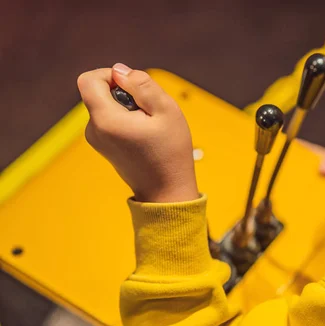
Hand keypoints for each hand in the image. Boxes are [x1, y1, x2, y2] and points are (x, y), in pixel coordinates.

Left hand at [77, 63, 198, 202]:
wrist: (167, 192)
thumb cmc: (170, 153)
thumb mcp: (167, 111)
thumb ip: (143, 85)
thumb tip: (120, 70)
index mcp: (106, 120)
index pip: (89, 80)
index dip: (109, 75)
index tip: (132, 86)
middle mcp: (94, 130)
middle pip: (99, 93)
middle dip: (124, 93)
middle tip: (149, 112)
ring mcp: (97, 140)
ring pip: (106, 106)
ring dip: (127, 107)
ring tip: (149, 126)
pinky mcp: (104, 146)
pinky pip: (109, 120)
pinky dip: (126, 120)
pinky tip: (144, 135)